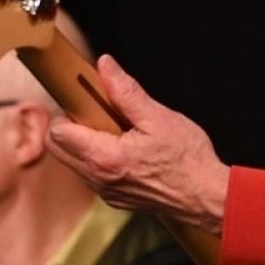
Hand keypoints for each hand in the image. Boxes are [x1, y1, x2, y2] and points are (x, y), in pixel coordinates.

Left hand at [46, 55, 229, 234]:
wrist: (206, 197)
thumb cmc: (188, 159)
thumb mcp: (158, 117)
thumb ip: (126, 91)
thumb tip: (105, 66)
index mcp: (104, 157)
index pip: (57, 133)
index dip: (67, 112)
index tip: (86, 102)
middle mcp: (98, 178)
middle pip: (58, 149)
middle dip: (70, 127)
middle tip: (99, 115)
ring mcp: (104, 192)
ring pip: (73, 162)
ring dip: (84, 144)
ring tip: (117, 132)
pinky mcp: (113, 199)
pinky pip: (91, 175)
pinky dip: (98, 159)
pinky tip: (125, 149)